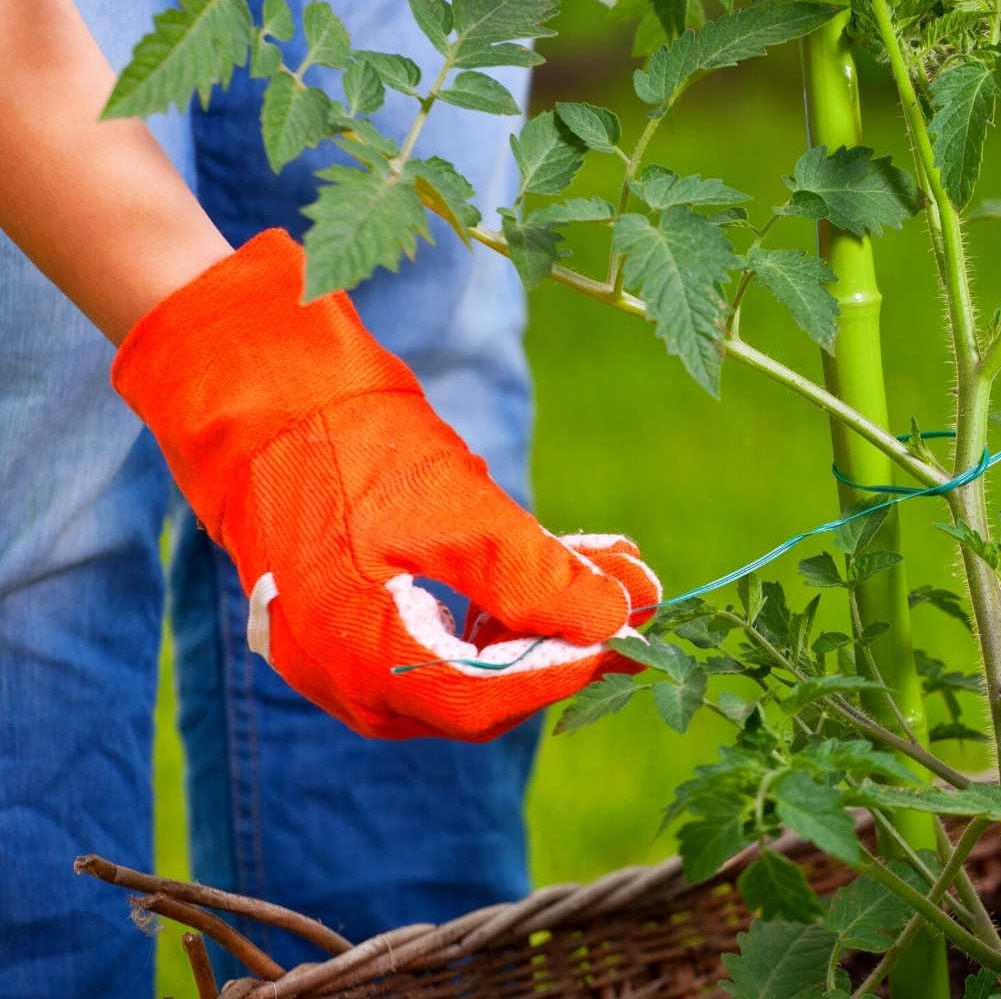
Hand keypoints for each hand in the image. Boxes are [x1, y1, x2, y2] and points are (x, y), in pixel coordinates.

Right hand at [113, 230, 659, 740]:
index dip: (569, 668)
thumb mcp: (458, 511)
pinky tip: (555, 557)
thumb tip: (620, 620)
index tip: (632, 629)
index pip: (490, 702)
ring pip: (473, 664)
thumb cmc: (350, 450)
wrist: (260, 401)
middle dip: (568, 638)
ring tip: (611, 559)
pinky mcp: (356, 628)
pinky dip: (504, 604)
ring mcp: (346, 660)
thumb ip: (538, 576)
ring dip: (547, 616)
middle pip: (487, 693)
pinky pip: (444, 639)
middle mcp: (350, 682)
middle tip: (638, 587)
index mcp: (363, 663)